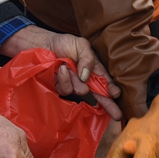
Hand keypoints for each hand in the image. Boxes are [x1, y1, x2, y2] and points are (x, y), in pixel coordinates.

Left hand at [0, 26, 122, 120]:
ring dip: (76, 83)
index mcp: (92, 68)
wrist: (42, 45)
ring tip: (69, 70)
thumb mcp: (80, 44)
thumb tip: (87, 77)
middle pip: (98, 94)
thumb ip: (88, 58)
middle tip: (116, 114)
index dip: (111, 88)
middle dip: (108, 104)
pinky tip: (61, 70)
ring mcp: (73, 84)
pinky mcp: (60, 88)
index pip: (105, 80)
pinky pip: (65, 90)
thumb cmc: (63, 43)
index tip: (116, 94)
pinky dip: (64, 80)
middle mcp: (84, 79)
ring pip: (80, 92)